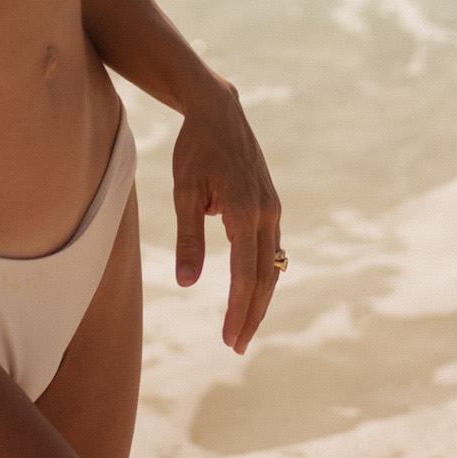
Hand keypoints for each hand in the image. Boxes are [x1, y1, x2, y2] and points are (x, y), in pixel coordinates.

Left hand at [171, 73, 282, 352]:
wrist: (218, 110)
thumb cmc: (195, 149)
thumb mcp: (184, 191)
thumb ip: (188, 237)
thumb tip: (188, 283)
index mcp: (245, 210)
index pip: (245, 275)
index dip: (238, 311)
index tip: (228, 339)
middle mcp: (266, 212)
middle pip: (264, 277)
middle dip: (252, 315)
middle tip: (236, 346)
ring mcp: (272, 208)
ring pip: (270, 266)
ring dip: (258, 299)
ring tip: (243, 327)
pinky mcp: (269, 205)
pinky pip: (270, 250)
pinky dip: (262, 275)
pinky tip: (251, 291)